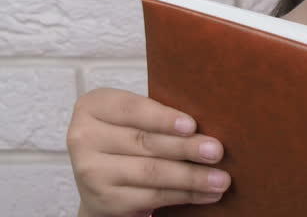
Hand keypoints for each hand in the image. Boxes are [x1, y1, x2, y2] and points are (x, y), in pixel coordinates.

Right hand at [67, 87, 231, 216]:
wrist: (101, 176)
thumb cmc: (128, 135)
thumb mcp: (134, 117)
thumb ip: (159, 115)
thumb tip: (209, 123)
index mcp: (93, 107)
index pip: (131, 109)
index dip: (162, 118)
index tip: (192, 125)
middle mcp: (84, 138)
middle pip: (144, 142)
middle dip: (186, 148)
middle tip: (217, 151)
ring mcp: (91, 172)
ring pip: (151, 172)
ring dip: (192, 177)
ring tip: (221, 178)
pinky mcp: (104, 200)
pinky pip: (152, 196)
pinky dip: (184, 195)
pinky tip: (206, 193)